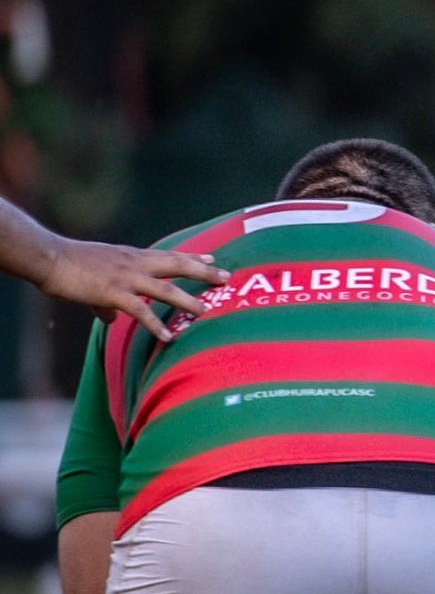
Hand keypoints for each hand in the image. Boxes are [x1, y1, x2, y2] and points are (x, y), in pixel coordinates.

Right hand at [42, 239, 226, 342]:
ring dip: (187, 301)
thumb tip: (111, 319)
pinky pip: (140, 311)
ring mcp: (126, 277)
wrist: (49, 257)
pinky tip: (168, 337)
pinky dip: (156, 325)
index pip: (169, 255)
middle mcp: (135, 263)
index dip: (192, 258)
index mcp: (132, 256)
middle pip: (177, 265)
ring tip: (206, 311)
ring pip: (165, 289)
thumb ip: (107, 301)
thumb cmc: (69, 265)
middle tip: (228, 276)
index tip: (213, 259)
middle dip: (204, 272)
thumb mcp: (95, 277)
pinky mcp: (113, 293)